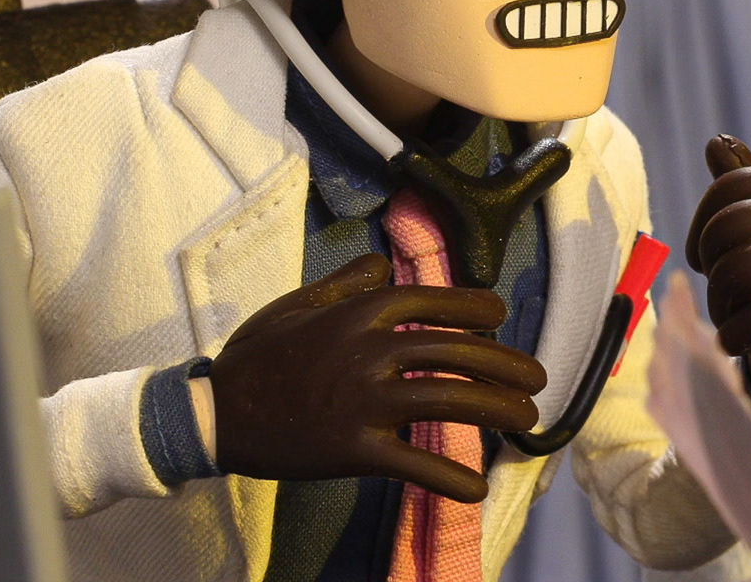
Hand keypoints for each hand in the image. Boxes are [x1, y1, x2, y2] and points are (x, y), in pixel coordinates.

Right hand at [208, 253, 545, 502]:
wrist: (213, 413)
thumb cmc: (258, 354)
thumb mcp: (299, 303)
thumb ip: (347, 282)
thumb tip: (383, 263)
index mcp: (359, 311)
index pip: (432, 300)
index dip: (473, 306)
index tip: (500, 314)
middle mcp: (369, 350)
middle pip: (455, 351)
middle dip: (505, 364)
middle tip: (537, 378)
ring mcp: (363, 401)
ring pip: (448, 401)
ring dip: (497, 410)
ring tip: (528, 419)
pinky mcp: (353, 449)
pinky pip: (414, 462)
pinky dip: (450, 476)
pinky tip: (477, 488)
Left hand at [686, 135, 750, 400]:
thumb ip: (738, 188)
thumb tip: (717, 140)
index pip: (741, 180)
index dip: (707, 211)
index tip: (700, 252)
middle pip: (739, 217)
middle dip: (710, 252)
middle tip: (712, 281)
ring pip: (746, 264)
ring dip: (718, 298)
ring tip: (723, 315)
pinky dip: (734, 334)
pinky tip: (732, 343)